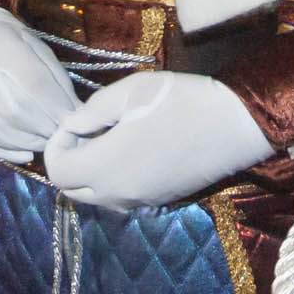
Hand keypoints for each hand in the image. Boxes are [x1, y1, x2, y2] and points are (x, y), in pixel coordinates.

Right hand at [0, 5, 78, 163]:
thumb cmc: (2, 40)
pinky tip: (25, 152)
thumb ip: (54, 78)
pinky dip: (6, 152)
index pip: (35, 84)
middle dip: (44, 127)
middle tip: (61, 135)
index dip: (58, 106)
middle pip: (15, 110)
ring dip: (27, 141)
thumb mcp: (32, 45)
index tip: (74, 120)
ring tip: (45, 141)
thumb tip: (76, 114)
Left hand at [44, 71, 273, 210]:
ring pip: (96, 197)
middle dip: (70, 161)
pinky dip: (113, 179)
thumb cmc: (182, 100)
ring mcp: (139, 202)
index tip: (75, 121)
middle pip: (71, 190)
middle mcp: (117, 193)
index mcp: (106, 166)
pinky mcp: (158, 202)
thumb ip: (93, 111)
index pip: (56, 171)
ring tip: (111, 137)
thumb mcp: (132, 92)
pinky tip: (133, 150)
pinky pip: (120, 198)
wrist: (236, 125)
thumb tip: (72, 124)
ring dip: (91, 172)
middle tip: (89, 130)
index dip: (56, 144)